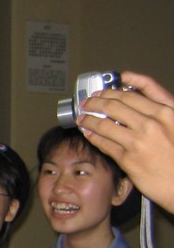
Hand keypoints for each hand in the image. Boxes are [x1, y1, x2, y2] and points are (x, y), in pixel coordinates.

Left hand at [77, 71, 173, 211]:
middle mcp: (152, 123)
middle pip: (115, 105)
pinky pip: (104, 143)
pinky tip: (87, 132)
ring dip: (89, 118)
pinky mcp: (128, 158)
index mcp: (166, 111)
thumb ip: (159, 110)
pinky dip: (92, 135)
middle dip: (96, 101)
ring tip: (82, 117)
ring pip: (105, 124)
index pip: (134, 93)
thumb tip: (133, 98)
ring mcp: (138, 141)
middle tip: (87, 102)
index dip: (113, 89)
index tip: (102, 89)